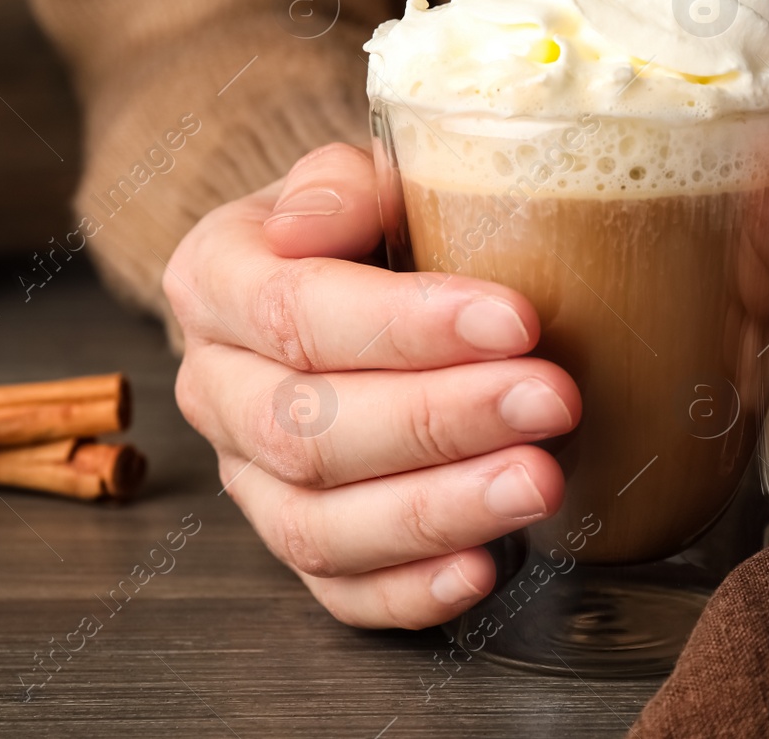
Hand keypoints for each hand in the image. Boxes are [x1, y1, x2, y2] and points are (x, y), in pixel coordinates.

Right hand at [165, 144, 578, 626]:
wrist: (346, 276)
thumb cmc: (365, 224)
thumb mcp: (353, 175)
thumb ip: (340, 183)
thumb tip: (317, 217)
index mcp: (215, 281)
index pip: (295, 312)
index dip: (406, 326)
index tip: (517, 319)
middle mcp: (215, 388)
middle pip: (307, 430)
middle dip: (438, 422)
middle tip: (553, 401)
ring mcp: (250, 478)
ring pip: (319, 524)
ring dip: (437, 511)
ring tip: (541, 482)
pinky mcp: (295, 542)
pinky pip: (338, 592)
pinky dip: (410, 593)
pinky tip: (484, 568)